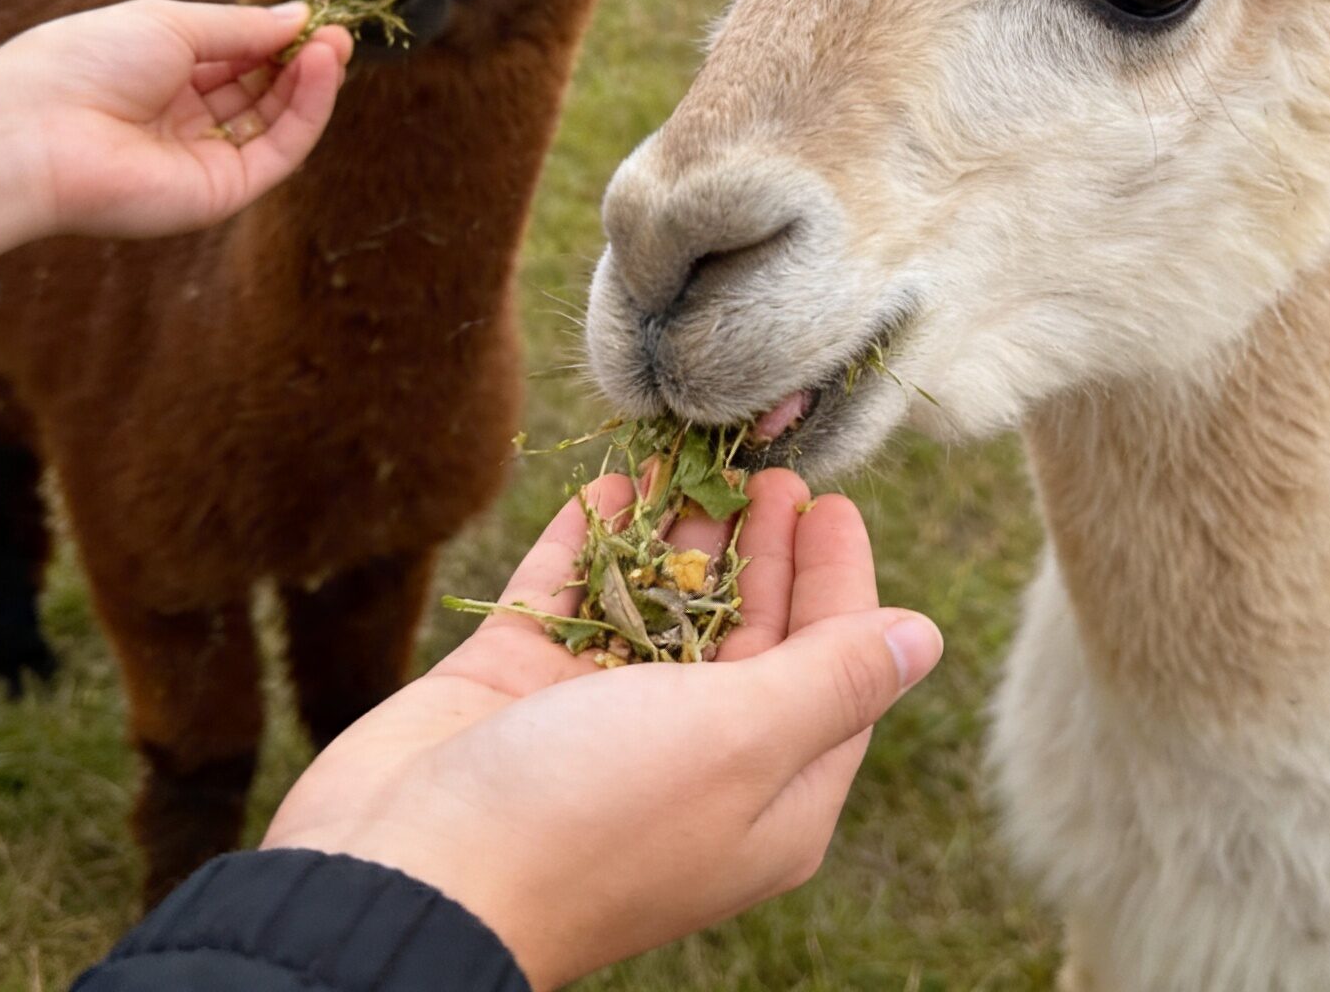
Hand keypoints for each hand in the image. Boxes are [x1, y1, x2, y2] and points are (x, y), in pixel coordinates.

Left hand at [0, 0, 350, 264]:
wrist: (34, 131)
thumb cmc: (85, 62)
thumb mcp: (172, 24)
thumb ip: (242, 27)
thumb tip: (299, 16)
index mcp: (162, 77)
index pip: (238, 58)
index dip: (278, 37)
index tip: (316, 16)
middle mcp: (185, 121)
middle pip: (263, 91)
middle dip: (302, 60)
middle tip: (339, 32)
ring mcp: (204, 158)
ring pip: (277, 122)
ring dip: (312, 83)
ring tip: (334, 45)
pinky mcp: (221, 191)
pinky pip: (279, 151)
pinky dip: (308, 111)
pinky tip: (320, 69)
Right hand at [262, 470, 943, 989]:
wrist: (405, 870)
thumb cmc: (593, 812)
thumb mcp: (742, 738)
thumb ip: (832, 678)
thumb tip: (924, 638)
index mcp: (766, 795)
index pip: (831, 673)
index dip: (840, 584)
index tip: (835, 501)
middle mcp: (690, 758)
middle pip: (749, 635)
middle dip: (765, 549)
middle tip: (771, 468)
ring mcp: (596, 720)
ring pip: (659, 607)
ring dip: (682, 534)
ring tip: (702, 457)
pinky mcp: (517, 685)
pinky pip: (571, 594)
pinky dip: (597, 539)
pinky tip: (617, 483)